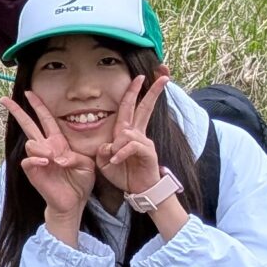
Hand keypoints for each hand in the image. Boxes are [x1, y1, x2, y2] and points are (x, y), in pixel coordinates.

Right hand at [2, 91, 97, 224]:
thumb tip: (59, 157)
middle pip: (28, 124)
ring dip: (41, 147)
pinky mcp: (33, 171)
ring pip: (30, 143)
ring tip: (52, 158)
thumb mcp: (87, 164)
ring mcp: (37, 159)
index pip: (46, 119)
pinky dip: (36, 159)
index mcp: (58, 142)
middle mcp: (45, 148)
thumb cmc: (80, 181)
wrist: (73, 201)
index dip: (38, 106)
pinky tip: (46, 162)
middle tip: (4, 99)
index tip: (29, 93)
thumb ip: (75, 156)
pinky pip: (28, 160)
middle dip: (17, 111)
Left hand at [94, 75, 169, 196]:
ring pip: (127, 133)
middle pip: (144, 108)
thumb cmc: (122, 174)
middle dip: (151, 92)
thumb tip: (108, 144)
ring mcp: (145, 142)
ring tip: (114, 160)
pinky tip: (116, 161)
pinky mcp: (148, 152)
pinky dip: (121, 153)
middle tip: (162, 77)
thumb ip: (103, 150)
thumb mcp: (105, 161)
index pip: (130, 107)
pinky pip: (131, 146)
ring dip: (116, 146)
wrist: (138, 189)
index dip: (134, 92)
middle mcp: (138, 134)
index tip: (140, 77)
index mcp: (127, 132)